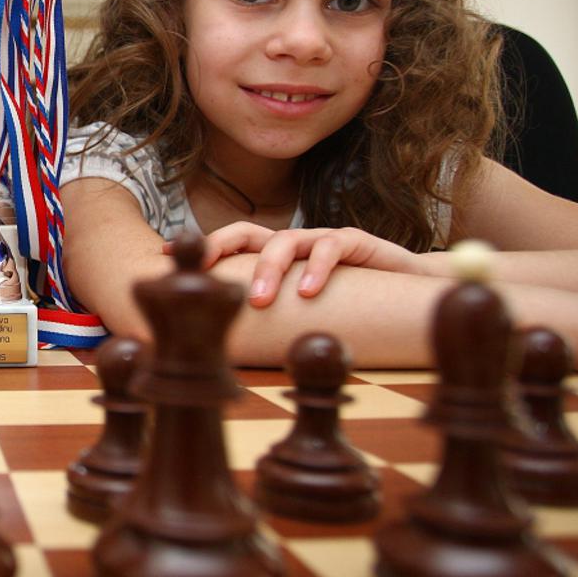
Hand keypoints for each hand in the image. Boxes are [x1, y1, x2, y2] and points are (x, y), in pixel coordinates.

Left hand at [185, 222, 424, 306]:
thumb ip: (270, 315)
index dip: (202, 248)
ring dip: (269, 269)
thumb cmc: (349, 304)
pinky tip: (307, 291)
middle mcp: (295, 244)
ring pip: (288, 241)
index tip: (167, 257)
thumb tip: (218, 343)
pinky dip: (316, 268)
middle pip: (252, 233)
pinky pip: (332, 246)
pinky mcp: (357, 243)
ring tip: (259, 300)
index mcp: (276, 257)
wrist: (411, 290)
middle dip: (223, 249)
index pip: (233, 243)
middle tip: (208, 280)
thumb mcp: (301, 311)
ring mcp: (324, 240)